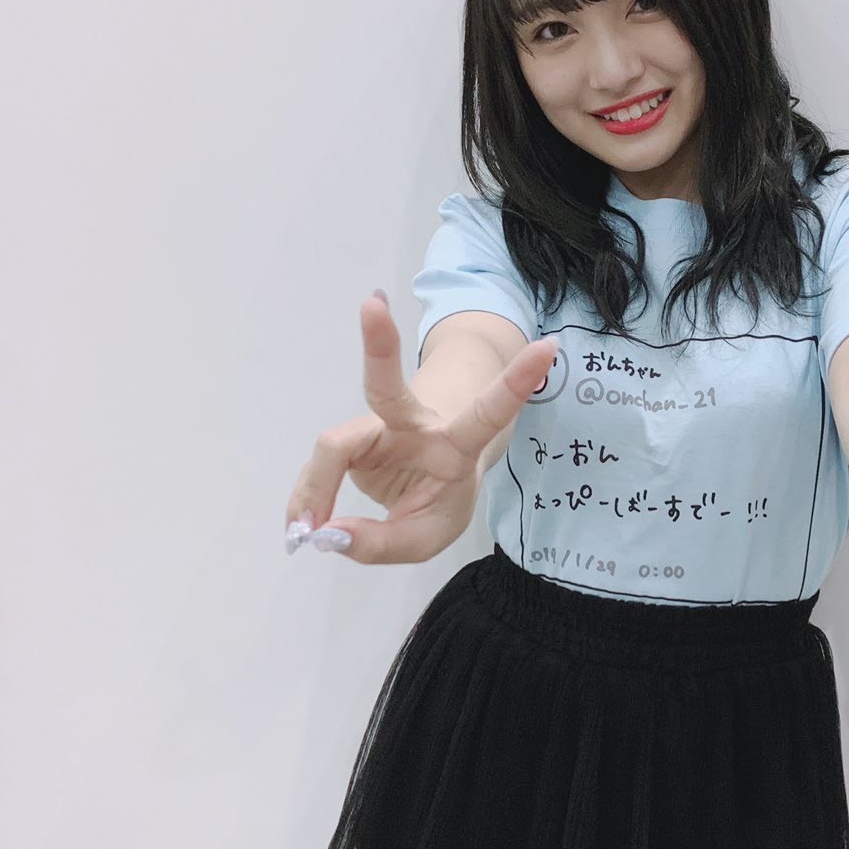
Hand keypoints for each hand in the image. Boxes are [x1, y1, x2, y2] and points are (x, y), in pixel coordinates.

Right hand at [284, 292, 556, 563]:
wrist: (422, 480)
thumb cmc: (439, 498)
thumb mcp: (426, 535)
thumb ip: (382, 543)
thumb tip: (329, 534)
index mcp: (455, 443)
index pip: (487, 414)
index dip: (515, 383)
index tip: (547, 346)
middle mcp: (414, 423)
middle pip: (389, 386)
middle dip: (380, 345)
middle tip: (372, 305)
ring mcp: (375, 425)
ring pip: (335, 445)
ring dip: (314, 489)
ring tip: (301, 529)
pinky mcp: (350, 437)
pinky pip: (320, 470)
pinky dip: (307, 501)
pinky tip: (301, 523)